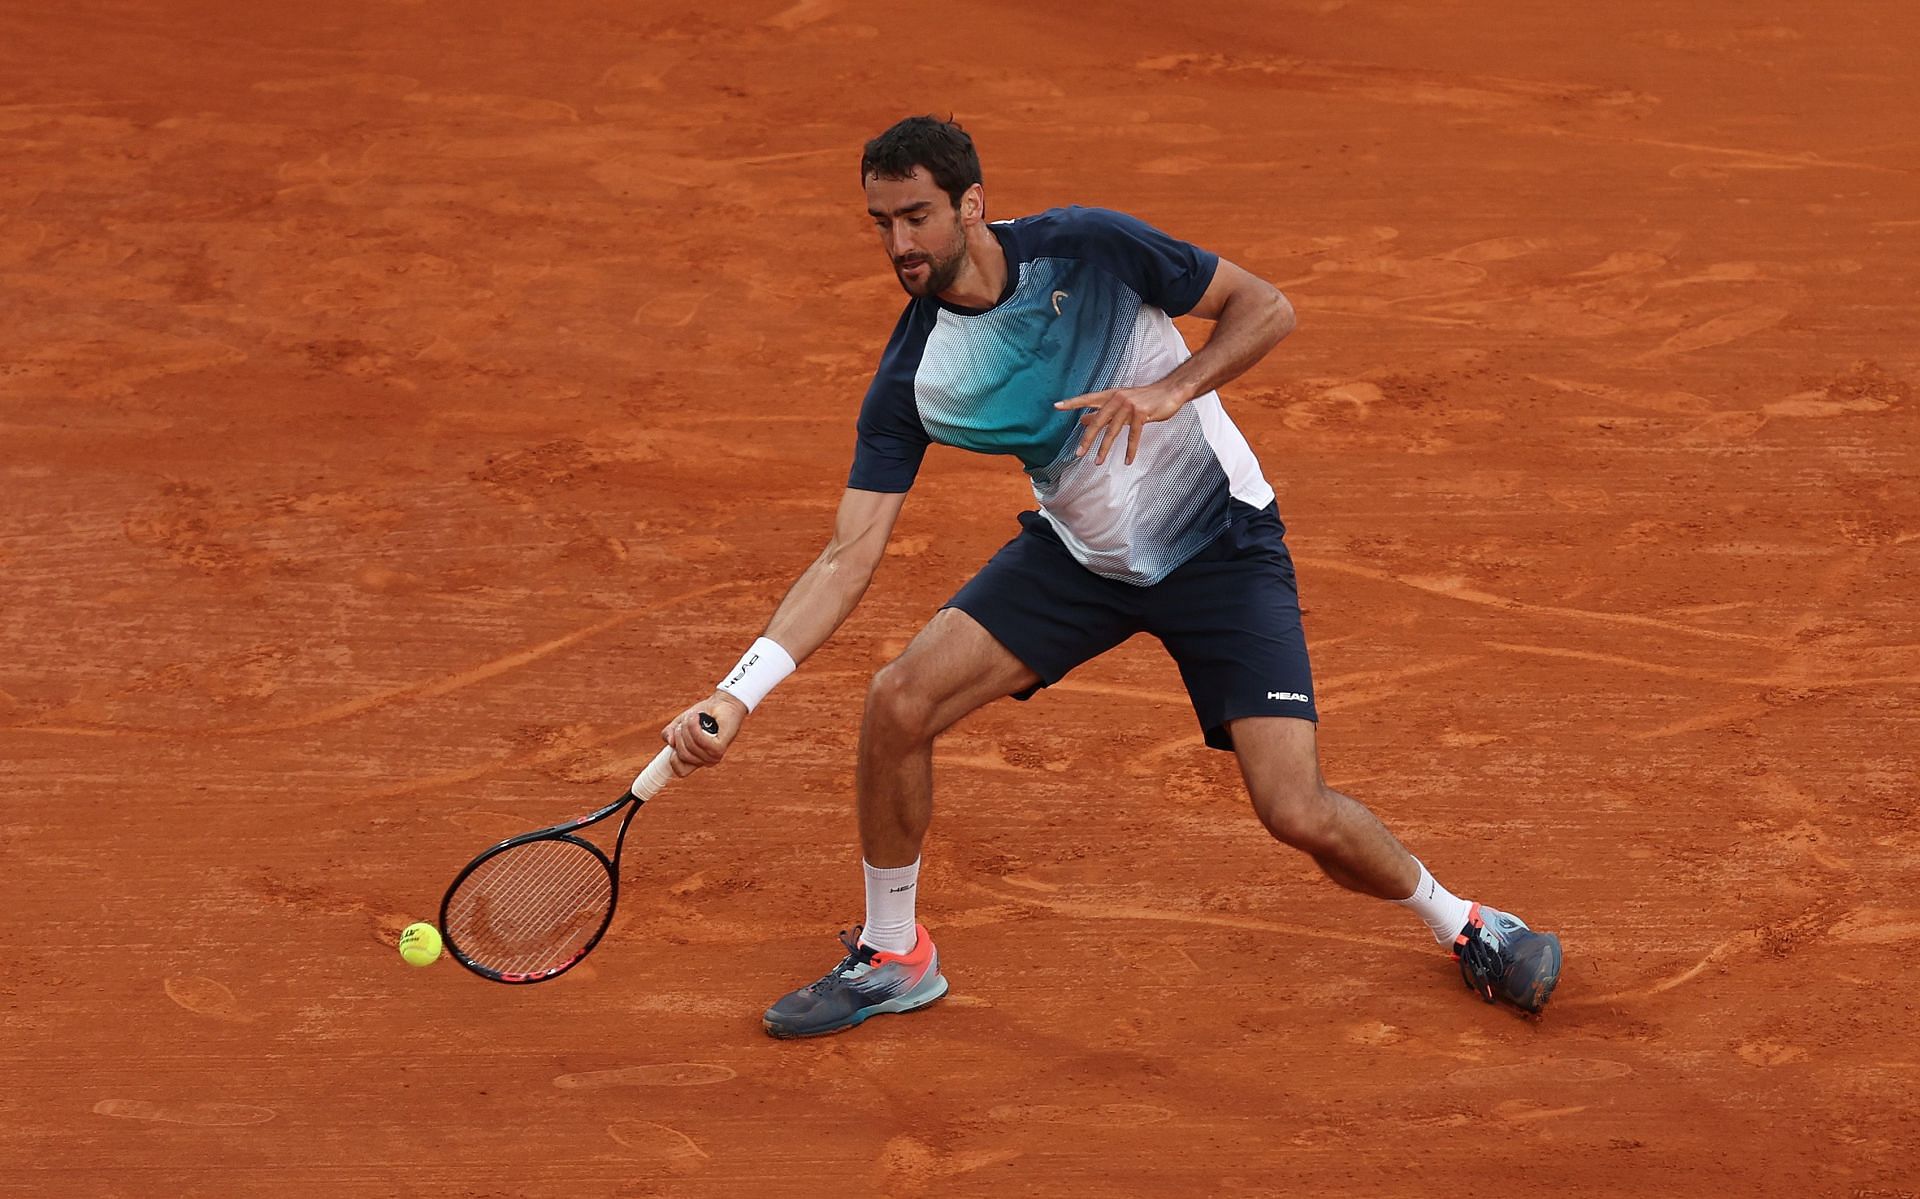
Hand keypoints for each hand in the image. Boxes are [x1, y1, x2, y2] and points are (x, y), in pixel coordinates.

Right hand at [660, 691, 747, 775]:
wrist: (722, 702)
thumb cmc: (702, 715)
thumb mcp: (679, 724)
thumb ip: (669, 733)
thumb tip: (670, 742)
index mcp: (696, 759)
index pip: (681, 771)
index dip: (672, 759)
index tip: (674, 741)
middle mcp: (706, 760)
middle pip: (683, 755)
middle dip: (679, 735)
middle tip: (685, 722)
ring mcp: (714, 755)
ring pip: (691, 747)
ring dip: (687, 728)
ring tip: (692, 717)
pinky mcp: (720, 748)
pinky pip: (700, 741)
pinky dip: (695, 727)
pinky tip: (697, 717)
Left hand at [1054, 383, 1187, 464]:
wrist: (1170, 391)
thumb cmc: (1145, 398)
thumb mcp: (1121, 403)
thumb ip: (1102, 412)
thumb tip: (1082, 419)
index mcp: (1110, 395)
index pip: (1087, 398)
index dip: (1072, 403)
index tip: (1056, 406)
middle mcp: (1117, 398)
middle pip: (1098, 421)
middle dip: (1087, 439)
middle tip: (1078, 453)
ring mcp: (1129, 405)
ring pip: (1113, 430)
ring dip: (1105, 448)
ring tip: (1097, 462)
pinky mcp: (1142, 413)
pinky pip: (1134, 436)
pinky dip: (1130, 450)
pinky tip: (1128, 461)